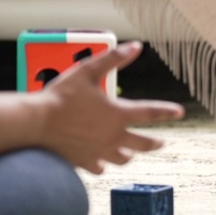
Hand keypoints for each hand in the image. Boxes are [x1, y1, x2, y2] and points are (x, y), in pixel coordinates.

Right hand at [34, 41, 184, 173]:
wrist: (36, 124)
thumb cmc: (61, 95)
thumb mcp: (88, 70)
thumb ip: (113, 58)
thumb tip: (136, 47)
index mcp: (117, 114)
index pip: (150, 113)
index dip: (166, 111)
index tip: (179, 112)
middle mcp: (113, 137)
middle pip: (142, 143)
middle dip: (154, 143)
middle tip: (162, 143)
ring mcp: (99, 152)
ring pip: (122, 159)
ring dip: (129, 155)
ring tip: (131, 154)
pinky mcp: (84, 162)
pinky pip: (99, 167)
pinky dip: (102, 164)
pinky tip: (101, 163)